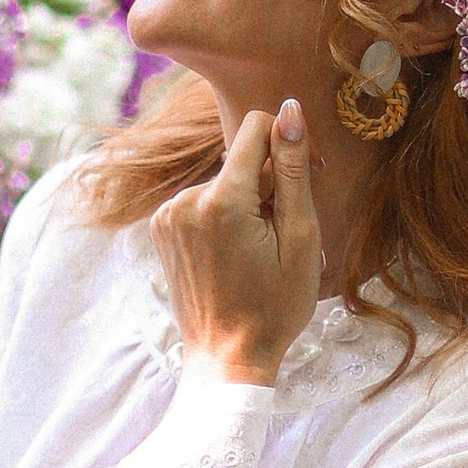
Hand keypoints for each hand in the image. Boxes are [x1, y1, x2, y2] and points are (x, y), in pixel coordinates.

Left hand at [148, 98, 320, 387]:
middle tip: (284, 232)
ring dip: (247, 202)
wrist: (227, 357)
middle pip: (240, 159)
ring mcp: (167, 215)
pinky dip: (224, 216)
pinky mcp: (160, 228)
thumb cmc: (274, 305)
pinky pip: (202, 201)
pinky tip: (235, 252)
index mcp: (221, 200)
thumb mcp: (299, 236)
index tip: (307, 175)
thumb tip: (290, 110)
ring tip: (258, 250)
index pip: (256, 127)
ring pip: (223, 181)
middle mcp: (185, 200)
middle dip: (269, 183)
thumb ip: (293, 169)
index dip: (288, 143)